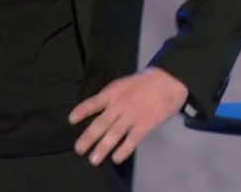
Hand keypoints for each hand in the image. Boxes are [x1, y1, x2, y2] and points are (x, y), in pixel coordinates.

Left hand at [69, 66, 188, 165]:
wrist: (169, 80)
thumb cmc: (145, 82)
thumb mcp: (123, 84)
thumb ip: (112, 96)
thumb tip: (97, 108)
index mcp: (113, 92)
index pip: (93, 102)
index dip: (82, 111)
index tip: (71, 120)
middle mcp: (119, 105)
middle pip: (100, 123)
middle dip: (88, 138)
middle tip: (78, 149)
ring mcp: (132, 116)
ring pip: (114, 134)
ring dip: (102, 148)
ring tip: (93, 160)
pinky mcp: (145, 124)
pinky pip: (132, 140)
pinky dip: (123, 150)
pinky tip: (116, 158)